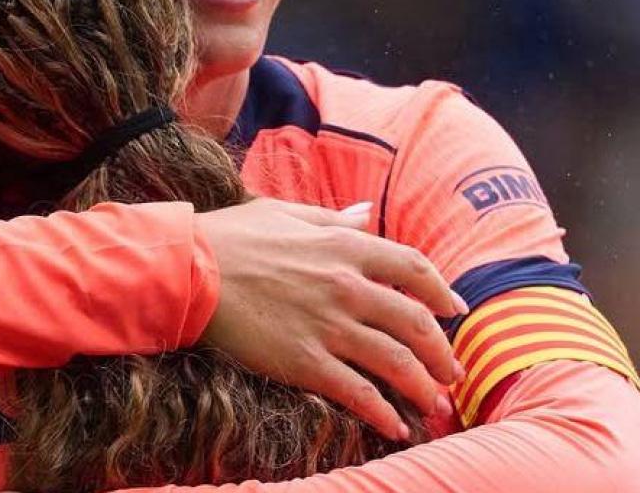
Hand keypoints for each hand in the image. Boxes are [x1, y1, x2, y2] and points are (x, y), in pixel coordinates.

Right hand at [195, 198, 467, 439]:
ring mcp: (327, 325)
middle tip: (453, 371)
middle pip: (415, 322)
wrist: (185, 271)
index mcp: (344, 246)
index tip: (454, 310)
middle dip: (442, 351)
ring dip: (423, 385)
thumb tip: (365, 214)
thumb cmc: (230, 237)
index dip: (441, 291)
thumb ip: (332, 219)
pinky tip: (395, 427)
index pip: (413, 268)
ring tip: (434, 403)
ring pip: (396, 361)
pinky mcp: (304, 361)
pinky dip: (382, 412)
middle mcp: (346, 285)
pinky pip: (357, 392)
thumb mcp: (286, 214)